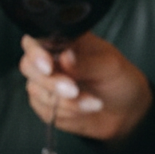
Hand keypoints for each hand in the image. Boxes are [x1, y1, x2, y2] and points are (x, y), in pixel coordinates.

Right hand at [18, 33, 152, 141]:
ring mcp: (46, 83)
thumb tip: (65, 56)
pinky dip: (66, 113)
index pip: (36, 40)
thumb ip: (86, 62)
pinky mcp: (46, 105)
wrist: (126, 111)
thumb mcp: (110, 66)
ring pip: (35, 90)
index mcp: (64, 41)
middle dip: (50, 82)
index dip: (36, 53)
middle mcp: (50, 60)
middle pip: (28, 66)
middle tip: (74, 91)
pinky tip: (85, 110)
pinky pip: (44, 110)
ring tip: (93, 103)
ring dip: (64, 102)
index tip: (48, 67)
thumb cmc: (119, 80)